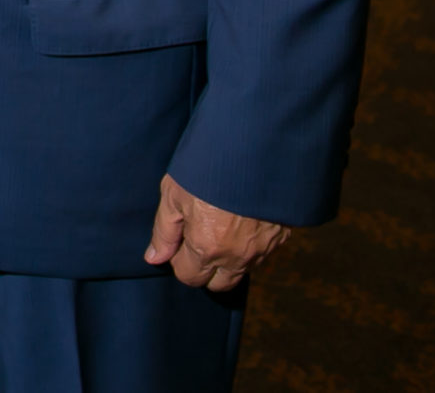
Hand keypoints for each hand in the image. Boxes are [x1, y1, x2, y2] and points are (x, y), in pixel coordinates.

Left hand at [144, 174, 289, 290]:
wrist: (255, 150)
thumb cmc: (208, 168)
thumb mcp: (174, 194)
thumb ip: (164, 232)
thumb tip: (154, 258)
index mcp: (207, 248)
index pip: (189, 277)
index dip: (180, 260)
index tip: (181, 238)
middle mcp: (237, 257)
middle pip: (217, 284)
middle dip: (204, 268)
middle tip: (198, 237)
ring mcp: (262, 250)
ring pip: (241, 272)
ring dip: (227, 260)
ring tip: (219, 227)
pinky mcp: (280, 239)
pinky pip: (260, 257)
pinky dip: (247, 249)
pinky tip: (239, 223)